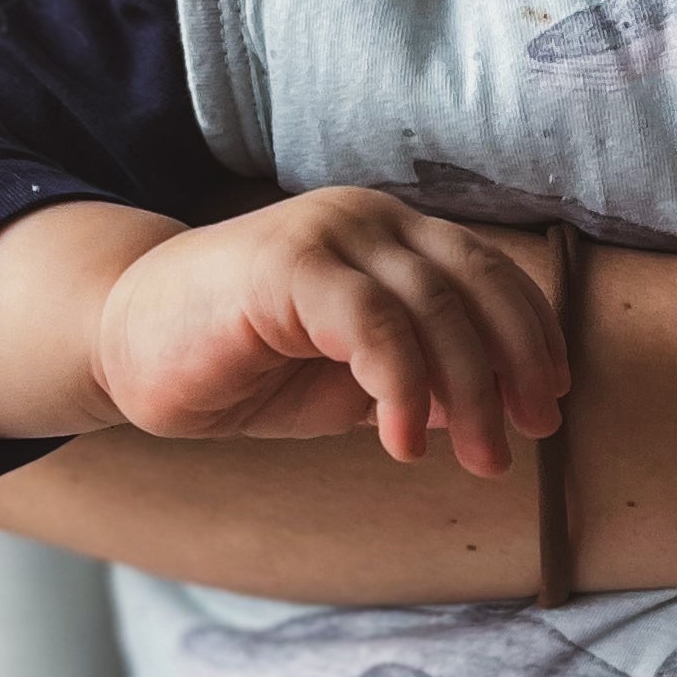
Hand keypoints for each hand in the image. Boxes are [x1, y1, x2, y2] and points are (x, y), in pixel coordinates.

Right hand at [94, 188, 566, 475]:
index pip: (489, 276)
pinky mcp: (288, 265)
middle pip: (475, 288)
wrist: (128, 347)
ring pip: (434, 308)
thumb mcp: (350, 381)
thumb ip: (419, 380)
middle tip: (521, 442)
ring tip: (475, 456)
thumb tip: (493, 409)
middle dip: (512, 370)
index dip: (531, 338)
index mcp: (392, 237)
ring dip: (468, 392)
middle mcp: (368, 220)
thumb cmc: (239, 365)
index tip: (548, 405)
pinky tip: (401, 443)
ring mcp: (328, 234)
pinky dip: (401, 388)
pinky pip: (374, 325)